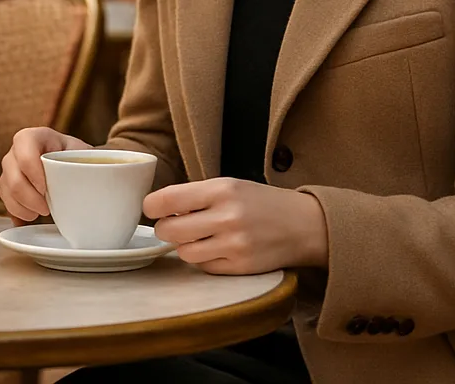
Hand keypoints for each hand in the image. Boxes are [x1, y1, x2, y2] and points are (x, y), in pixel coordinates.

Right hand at [0, 126, 90, 222]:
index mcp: (35, 137)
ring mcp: (9, 169)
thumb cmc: (76, 157)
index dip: (34, 173)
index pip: (25, 151)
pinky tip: (32, 218)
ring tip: (41, 213)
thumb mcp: (84, 153)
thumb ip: (93, 160)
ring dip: (24, 209)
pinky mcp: (6, 186)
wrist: (69, 162)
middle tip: (48, 209)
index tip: (48, 190)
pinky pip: (6, 203)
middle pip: (13, 178)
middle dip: (30, 199)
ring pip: (7, 192)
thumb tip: (117, 172)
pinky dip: (19, 214)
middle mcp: (16, 151)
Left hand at [146, 177, 327, 274]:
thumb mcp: (230, 186)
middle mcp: (227, 217)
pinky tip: (216, 249)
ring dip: (185, 246)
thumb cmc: (261, 203)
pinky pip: (204, 267)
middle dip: (165, 229)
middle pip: (169, 231)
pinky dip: (204, 259)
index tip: (151, 208)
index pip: (167, 199)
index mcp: (221, 190)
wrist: (304, 225)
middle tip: (172, 226)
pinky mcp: (240, 268)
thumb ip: (195, 195)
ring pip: (184, 253)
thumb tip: (156, 209)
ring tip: (198, 237)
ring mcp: (234, 245)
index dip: (151, 206)